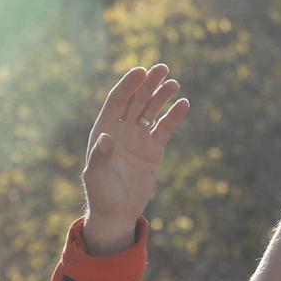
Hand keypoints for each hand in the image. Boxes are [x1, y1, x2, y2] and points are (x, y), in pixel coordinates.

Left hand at [82, 64, 188, 256]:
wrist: (117, 212)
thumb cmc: (101, 193)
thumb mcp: (96, 175)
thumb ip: (100, 156)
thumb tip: (106, 138)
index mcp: (104, 130)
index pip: (117, 100)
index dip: (128, 85)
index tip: (140, 71)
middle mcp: (122, 130)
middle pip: (137, 100)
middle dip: (148, 84)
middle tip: (162, 68)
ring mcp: (139, 138)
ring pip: (152, 110)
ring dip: (162, 96)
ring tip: (174, 83)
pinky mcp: (154, 149)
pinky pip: (165, 128)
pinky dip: (174, 116)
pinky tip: (184, 104)